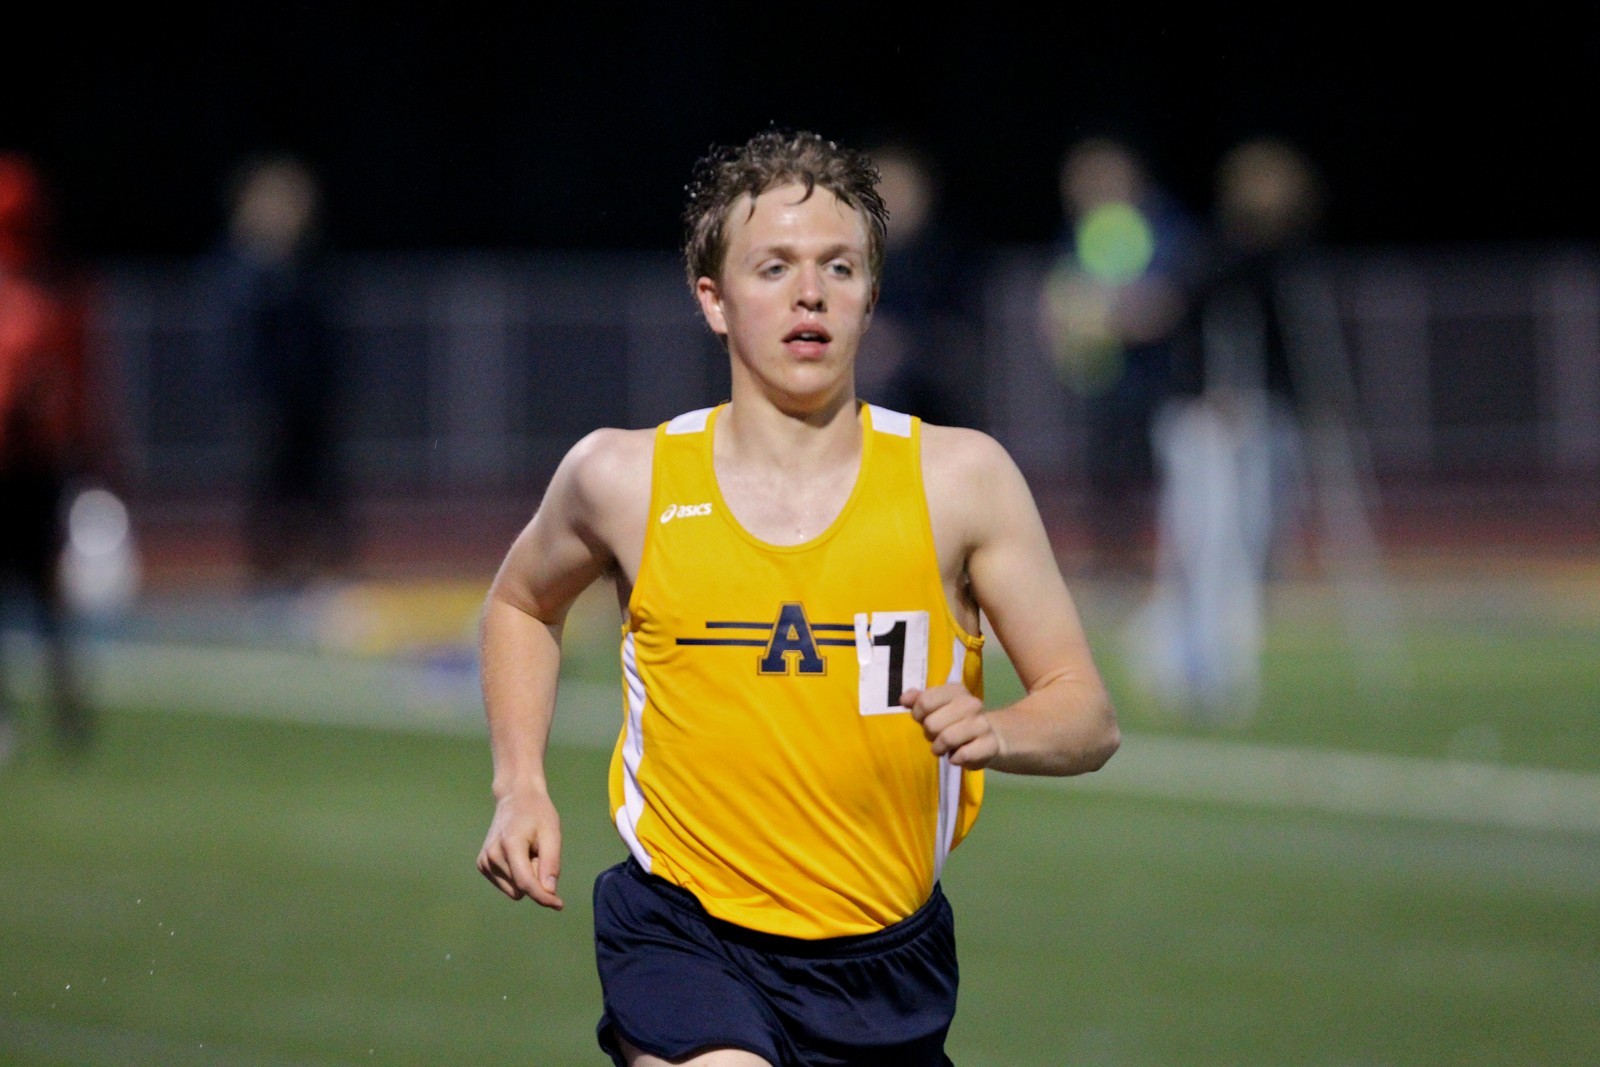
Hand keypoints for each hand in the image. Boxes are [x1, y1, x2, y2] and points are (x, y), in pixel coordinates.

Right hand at [477, 789, 563, 909]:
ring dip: (527, 876)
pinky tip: (518, 855)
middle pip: (522, 887)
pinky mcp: (482, 865)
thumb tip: (549, 892)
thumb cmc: (537, 813)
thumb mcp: (552, 834)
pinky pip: (507, 886)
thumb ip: (550, 864)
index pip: (526, 882)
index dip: (543, 897)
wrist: (515, 797)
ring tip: (528, 852)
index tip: (559, 905)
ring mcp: (484, 861)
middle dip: (536, 878)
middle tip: (539, 852)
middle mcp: (492, 855)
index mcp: (510, 845)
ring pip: (514, 890)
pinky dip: (517, 876)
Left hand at [900, 683, 1005, 768]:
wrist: (988, 739)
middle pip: (932, 723)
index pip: (925, 701)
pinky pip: (963, 755)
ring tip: (943, 748)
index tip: (922, 719)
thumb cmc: (953, 722)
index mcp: (956, 691)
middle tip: (936, 735)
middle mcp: (971, 704)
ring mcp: (982, 724)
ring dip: (939, 748)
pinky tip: (957, 756)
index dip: (918, 714)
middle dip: (929, 733)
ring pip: (947, 739)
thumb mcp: (935, 707)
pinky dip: (955, 759)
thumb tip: (904, 699)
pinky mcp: (990, 745)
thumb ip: (918, 700)